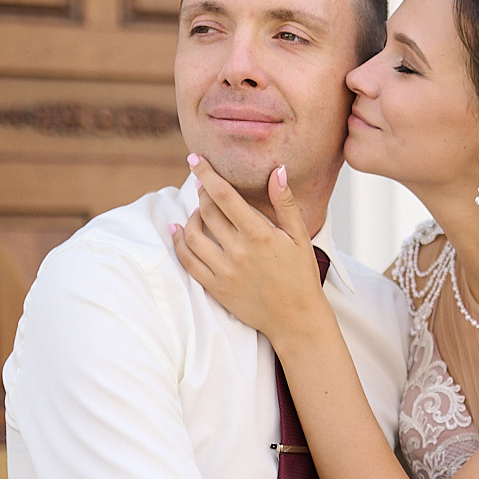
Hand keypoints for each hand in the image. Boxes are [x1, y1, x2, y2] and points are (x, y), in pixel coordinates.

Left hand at [172, 155, 332, 341]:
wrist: (297, 319)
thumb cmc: (301, 276)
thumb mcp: (300, 238)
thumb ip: (285, 203)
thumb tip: (277, 170)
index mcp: (260, 235)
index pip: (225, 196)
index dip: (207, 174)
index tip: (194, 159)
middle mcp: (239, 251)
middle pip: (207, 211)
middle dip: (201, 192)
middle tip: (203, 185)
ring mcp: (224, 270)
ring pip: (193, 234)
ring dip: (190, 216)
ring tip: (198, 211)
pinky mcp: (216, 287)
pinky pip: (188, 260)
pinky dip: (179, 242)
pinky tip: (177, 232)